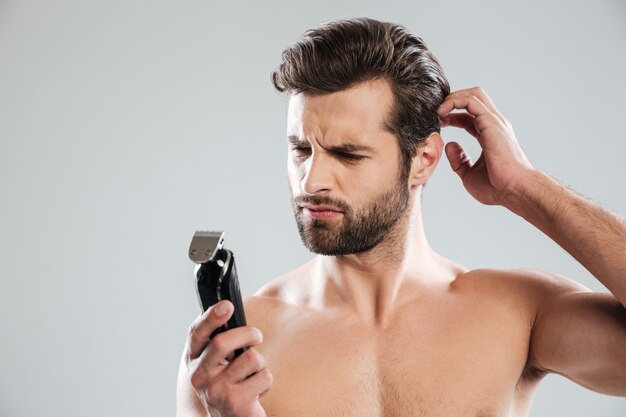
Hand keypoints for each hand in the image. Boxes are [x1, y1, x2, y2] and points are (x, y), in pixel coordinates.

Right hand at [185, 300, 271, 416]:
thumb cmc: (229, 383)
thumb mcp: (219, 361)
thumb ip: (220, 339)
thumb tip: (228, 308)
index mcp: (193, 360)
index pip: (196, 333)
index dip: (210, 317)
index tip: (227, 305)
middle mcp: (199, 376)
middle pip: (222, 343)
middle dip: (248, 334)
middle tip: (257, 337)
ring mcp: (214, 391)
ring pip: (250, 358)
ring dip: (260, 363)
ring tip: (252, 374)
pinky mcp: (234, 403)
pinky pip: (263, 376)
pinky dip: (266, 381)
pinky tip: (255, 390)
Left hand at [437, 87, 534, 205]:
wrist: (514, 190)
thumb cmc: (497, 187)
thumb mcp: (469, 174)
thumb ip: (459, 160)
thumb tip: (450, 145)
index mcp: (490, 134)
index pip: (470, 115)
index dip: (452, 115)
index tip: (438, 123)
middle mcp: (494, 125)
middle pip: (473, 98)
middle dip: (453, 100)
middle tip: (436, 113)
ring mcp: (494, 122)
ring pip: (473, 94)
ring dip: (452, 98)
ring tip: (438, 111)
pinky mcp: (491, 122)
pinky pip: (471, 101)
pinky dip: (454, 101)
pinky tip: (442, 113)